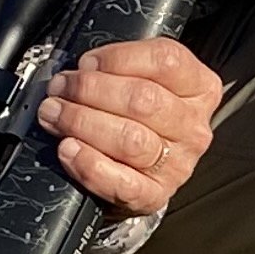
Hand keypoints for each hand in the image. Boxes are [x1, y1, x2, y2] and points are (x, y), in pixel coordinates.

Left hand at [36, 37, 221, 217]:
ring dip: (82, 123)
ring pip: (131, 139)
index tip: (87, 63)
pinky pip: (123, 183)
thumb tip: (82, 70)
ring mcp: (178, 165)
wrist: (137, 170)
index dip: (118, 58)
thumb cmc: (136, 116)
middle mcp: (193, 127)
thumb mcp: (142, 79)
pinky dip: (90, 165)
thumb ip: (121, 67)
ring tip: (55, 114)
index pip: (165, 61)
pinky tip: (69, 149)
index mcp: (199, 88)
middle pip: (143, 100)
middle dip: (90, 90)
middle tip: (60, 89)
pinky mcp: (155, 195)